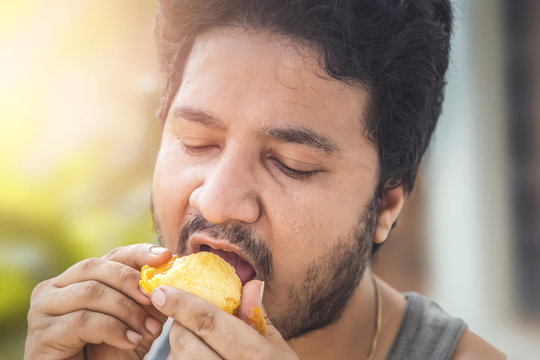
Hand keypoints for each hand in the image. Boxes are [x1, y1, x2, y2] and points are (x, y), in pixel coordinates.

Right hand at [25, 244, 170, 359]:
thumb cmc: (110, 352)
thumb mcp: (136, 320)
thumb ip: (148, 297)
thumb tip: (170, 271)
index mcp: (76, 278)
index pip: (111, 256)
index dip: (138, 253)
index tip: (166, 256)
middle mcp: (54, 288)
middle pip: (97, 267)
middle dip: (132, 282)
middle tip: (154, 299)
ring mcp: (43, 309)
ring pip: (91, 292)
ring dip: (126, 310)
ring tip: (148, 329)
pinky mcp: (42, 334)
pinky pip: (82, 321)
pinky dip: (113, 329)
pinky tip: (130, 341)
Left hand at [150, 280, 298, 359]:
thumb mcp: (278, 349)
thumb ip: (258, 318)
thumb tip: (250, 285)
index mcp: (255, 356)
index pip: (210, 323)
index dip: (183, 304)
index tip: (161, 291)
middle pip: (184, 343)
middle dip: (180, 325)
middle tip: (188, 320)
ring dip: (180, 349)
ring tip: (199, 347)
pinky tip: (200, 359)